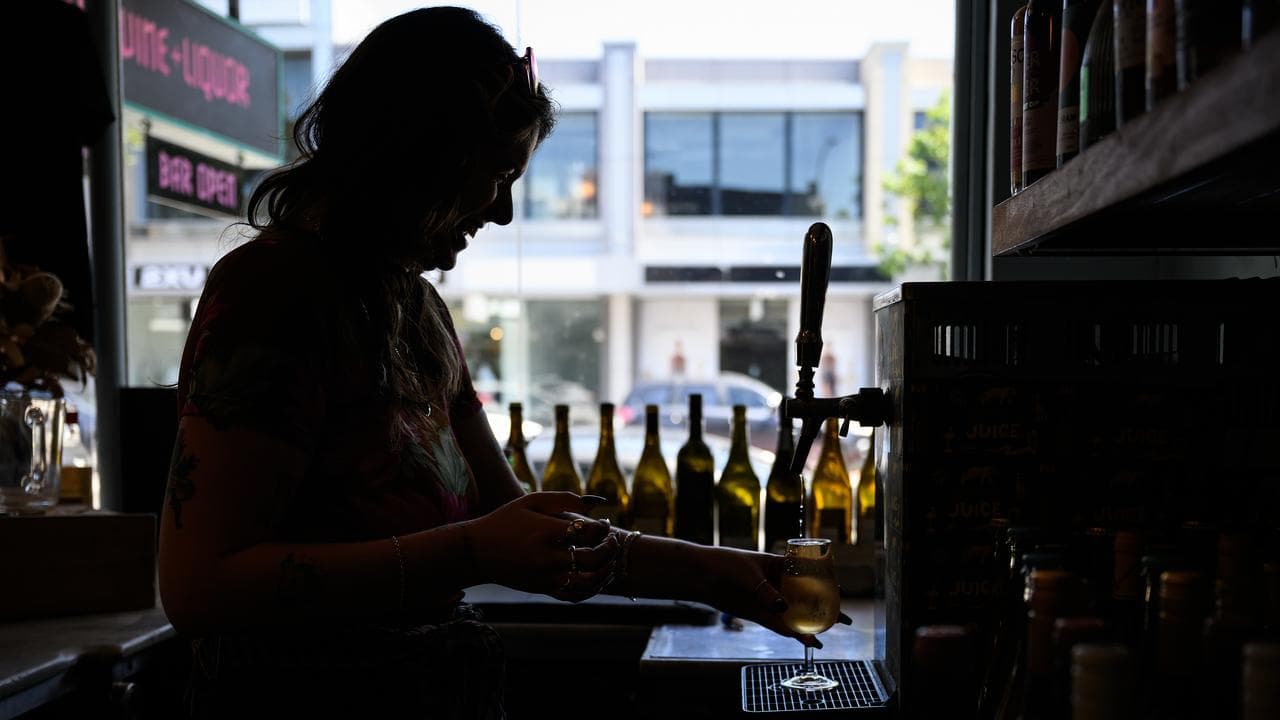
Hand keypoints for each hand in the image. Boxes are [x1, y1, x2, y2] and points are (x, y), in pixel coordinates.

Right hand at [462, 492, 617, 600]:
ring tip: (607, 559)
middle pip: (593, 559)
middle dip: (610, 549)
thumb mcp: (530, 501)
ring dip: (605, 571)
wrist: (477, 552)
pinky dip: (591, 588)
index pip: (588, 533)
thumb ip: (563, 498)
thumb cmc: (505, 521)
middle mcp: (546, 557)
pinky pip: (575, 595)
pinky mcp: (543, 589)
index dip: (603, 528)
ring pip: (588, 582)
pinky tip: (594, 574)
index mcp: (545, 532)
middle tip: (612, 540)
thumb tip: (595, 503)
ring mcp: (545, 577)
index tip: (604, 523)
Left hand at [703, 547, 851, 648]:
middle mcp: (778, 585)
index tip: (842, 593)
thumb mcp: (748, 575)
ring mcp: (770, 600)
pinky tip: (808, 641)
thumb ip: (766, 592)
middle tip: (845, 620)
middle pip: (807, 598)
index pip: (809, 575)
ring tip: (828, 635)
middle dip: (825, 608)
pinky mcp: (760, 614)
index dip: (826, 584)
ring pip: (796, 614)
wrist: (702, 576)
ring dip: (812, 625)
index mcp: (780, 566)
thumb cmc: (726, 565)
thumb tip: (782, 608)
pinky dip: (794, 634)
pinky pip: (781, 625)